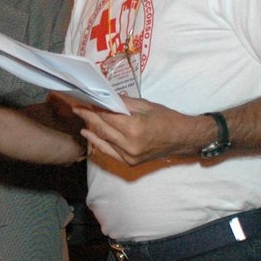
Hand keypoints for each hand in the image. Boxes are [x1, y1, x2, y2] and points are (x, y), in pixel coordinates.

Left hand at [73, 97, 202, 166]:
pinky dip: (98, 142)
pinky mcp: (130, 162)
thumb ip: (123, 103)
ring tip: (81, 116)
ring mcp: (129, 156)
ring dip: (91, 128)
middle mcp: (130, 144)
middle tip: (78, 108)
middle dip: (89, 117)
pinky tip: (87, 133)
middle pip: (103, 129)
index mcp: (135, 127)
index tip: (84, 101)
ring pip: (104, 140)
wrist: (182, 139)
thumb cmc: (166, 118)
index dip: (95, 109)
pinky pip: (109, 151)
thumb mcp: (146, 105)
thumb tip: (105, 98)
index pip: (108, 117)